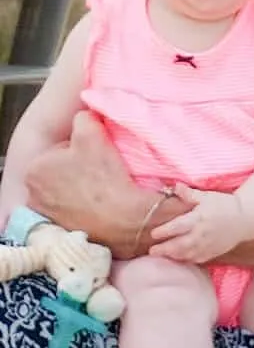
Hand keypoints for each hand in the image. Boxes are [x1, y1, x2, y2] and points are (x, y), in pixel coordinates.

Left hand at [24, 111, 189, 257]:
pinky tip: (101, 203)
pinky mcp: (63, 231)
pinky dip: (85, 206)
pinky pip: (74, 210)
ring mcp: (48, 216)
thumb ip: (83, 117)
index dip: (81, 148)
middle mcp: (33, 196)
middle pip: (61, 170)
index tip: (96, 154)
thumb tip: (85, 116)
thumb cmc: (104, 177)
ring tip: (102, 186)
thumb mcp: (92, 132)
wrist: (125, 218)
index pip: (60, 149)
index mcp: (34, 170)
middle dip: (77, 168)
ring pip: (67, 190)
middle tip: (99, 169)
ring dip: (81, 187)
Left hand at [149, 184, 244, 262]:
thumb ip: (189, 194)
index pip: (178, 227)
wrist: (244, 219)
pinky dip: (186, 260)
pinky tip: (177, 259)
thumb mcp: (207, 196)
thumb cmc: (224, 205)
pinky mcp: (212, 253)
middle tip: (152, 251)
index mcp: (199, 218)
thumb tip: (174, 186)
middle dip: (165, 249)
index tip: (153, 234)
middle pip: (180, 245)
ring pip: (187, 254)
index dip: (165, 231)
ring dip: (173, 256)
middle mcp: (202, 234)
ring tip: (161, 255)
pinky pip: (197, 259)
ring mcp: (208, 245)